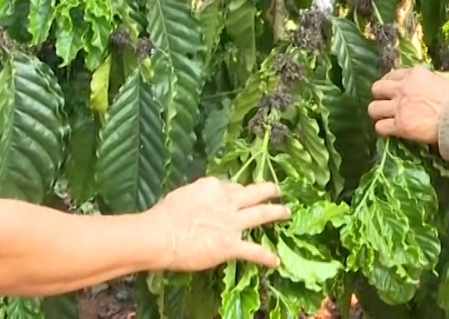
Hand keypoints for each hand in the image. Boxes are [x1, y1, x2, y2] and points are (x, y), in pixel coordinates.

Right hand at [149, 178, 288, 272]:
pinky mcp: (231, 245)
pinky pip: (254, 250)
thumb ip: (199, 194)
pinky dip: (266, 256)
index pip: (232, 186)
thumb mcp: (184, 194)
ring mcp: (232, 223)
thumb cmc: (165, 215)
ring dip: (276, 212)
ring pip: (262, 214)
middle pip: (254, 193)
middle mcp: (228, 201)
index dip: (236, 191)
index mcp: (214, 187)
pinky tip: (275, 261)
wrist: (162, 235)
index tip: (238, 194)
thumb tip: (204, 199)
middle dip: (268, 190)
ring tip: (287, 212)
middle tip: (277, 190)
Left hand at [367, 66, 448, 145]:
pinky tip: (388, 132)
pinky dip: (382, 130)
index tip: (392, 91)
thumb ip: (426, 81)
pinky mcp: (400, 125)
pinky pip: (380, 127)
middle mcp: (403, 88)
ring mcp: (399, 107)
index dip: (390, 84)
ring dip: (378, 114)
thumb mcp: (440, 80)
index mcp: (414, 74)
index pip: (391, 75)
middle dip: (379, 96)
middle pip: (376, 88)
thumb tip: (421, 85)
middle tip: (385, 104)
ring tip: (383, 118)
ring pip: (373, 108)